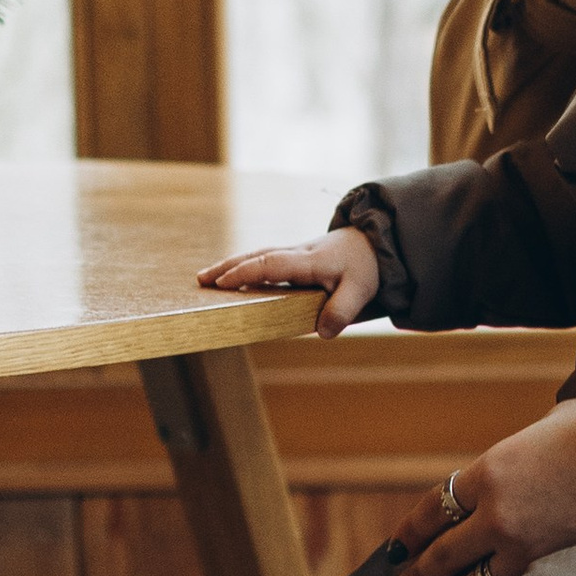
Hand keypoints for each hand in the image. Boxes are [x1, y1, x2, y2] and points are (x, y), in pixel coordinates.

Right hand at [196, 228, 379, 339]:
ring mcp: (294, 254)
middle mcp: (297, 253)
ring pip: (257, 256)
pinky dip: (244, 266)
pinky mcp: (294, 258)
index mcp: (309, 261)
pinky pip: (264, 261)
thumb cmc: (365, 267)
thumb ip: (341, 311)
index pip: (271, 264)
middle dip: (228, 267)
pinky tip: (232, 277)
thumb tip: (323, 333)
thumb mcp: (361, 291)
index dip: (246, 272)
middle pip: (256, 256)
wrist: (375, 242)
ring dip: (232, 265)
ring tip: (206, 278)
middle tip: (201, 280)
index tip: (222, 283)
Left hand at [399, 398, 575, 575]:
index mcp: (490, 469)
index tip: (399, 546)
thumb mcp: (550, 425)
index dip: (410, 532)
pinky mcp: (547, 566)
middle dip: (417, 572)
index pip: (432, 508)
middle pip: (439, 552)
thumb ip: (521, 449)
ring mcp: (520, 543)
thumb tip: (517, 462)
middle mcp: (495, 510)